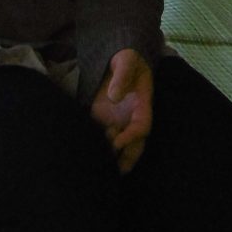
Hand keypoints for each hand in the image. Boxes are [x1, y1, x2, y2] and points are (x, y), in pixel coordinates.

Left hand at [90, 49, 153, 173]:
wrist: (118, 57)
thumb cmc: (127, 58)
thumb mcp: (127, 60)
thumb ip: (122, 76)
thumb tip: (115, 96)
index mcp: (143, 104)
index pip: (142, 127)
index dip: (131, 137)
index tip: (117, 143)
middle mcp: (132, 117)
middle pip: (135, 144)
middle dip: (127, 160)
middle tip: (114, 173)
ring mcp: (119, 119)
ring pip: (120, 146)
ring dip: (113, 158)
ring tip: (99, 171)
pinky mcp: (103, 119)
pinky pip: (103, 137)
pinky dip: (98, 148)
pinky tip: (88, 158)